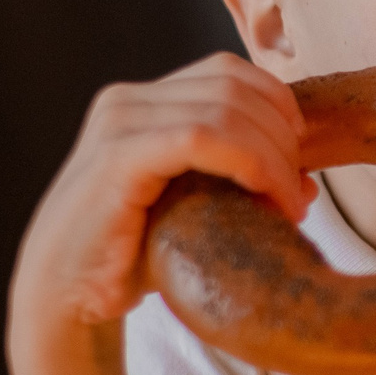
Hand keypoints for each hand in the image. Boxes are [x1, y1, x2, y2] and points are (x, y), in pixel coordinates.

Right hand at [9, 53, 312, 342]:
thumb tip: (309, 181)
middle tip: (299, 193)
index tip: (300, 161)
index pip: (230, 73)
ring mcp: (119, 123)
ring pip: (226, 108)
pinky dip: (249, 162)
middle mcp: (127, 101)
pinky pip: (200, 137)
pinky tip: (269, 201)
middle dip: (282, 134)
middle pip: (234, 85)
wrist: (67, 301)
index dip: (278, 105)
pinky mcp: (118, 157)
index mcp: (144, 102)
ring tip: (289, 205)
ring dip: (273, 155)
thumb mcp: (195, 210)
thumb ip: (241, 185)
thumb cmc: (131, 260)